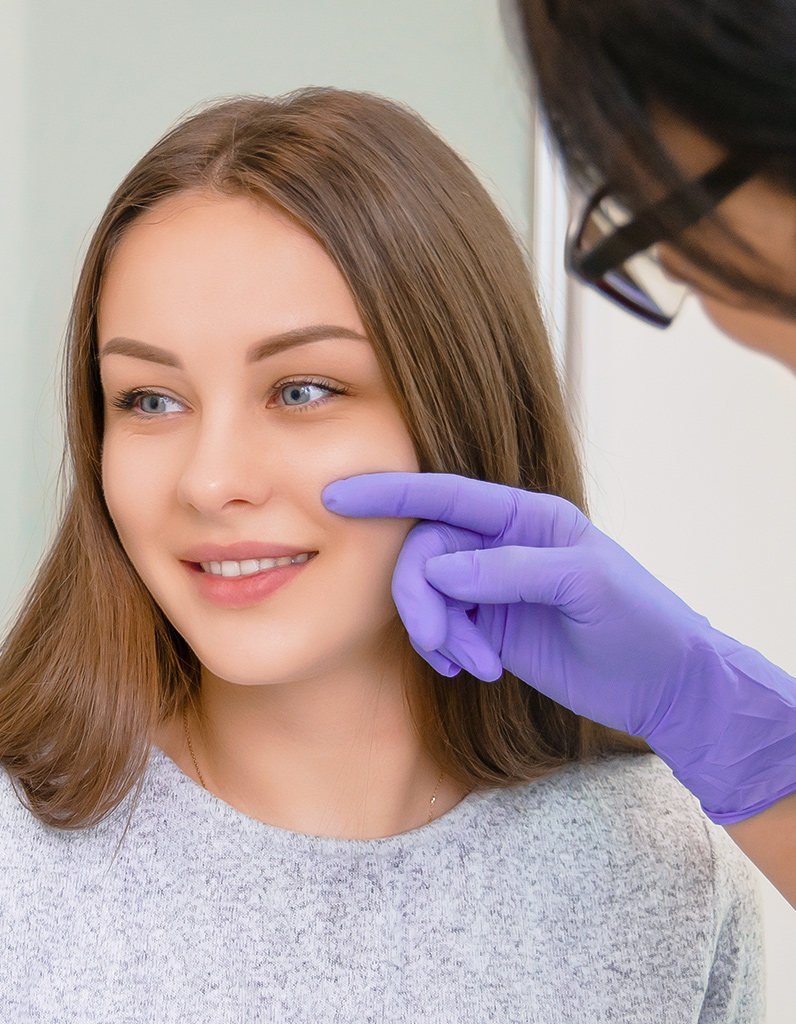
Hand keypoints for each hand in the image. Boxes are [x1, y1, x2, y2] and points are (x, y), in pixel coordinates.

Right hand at [322, 472, 795, 821]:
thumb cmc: (639, 620)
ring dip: (438, 632)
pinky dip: (444, 650)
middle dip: (421, 599)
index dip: (392, 493)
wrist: (663, 682)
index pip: (448, 496)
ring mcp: (492, 587)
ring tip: (475, 667)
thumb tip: (438, 568)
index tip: (340, 495)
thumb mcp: (584, 585)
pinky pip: (441, 628)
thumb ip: (510, 571)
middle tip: (444, 646)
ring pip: (428, 594)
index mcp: (527, 517)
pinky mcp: (488, 627)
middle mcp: (502, 545)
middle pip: (426, 553)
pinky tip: (471, 671)